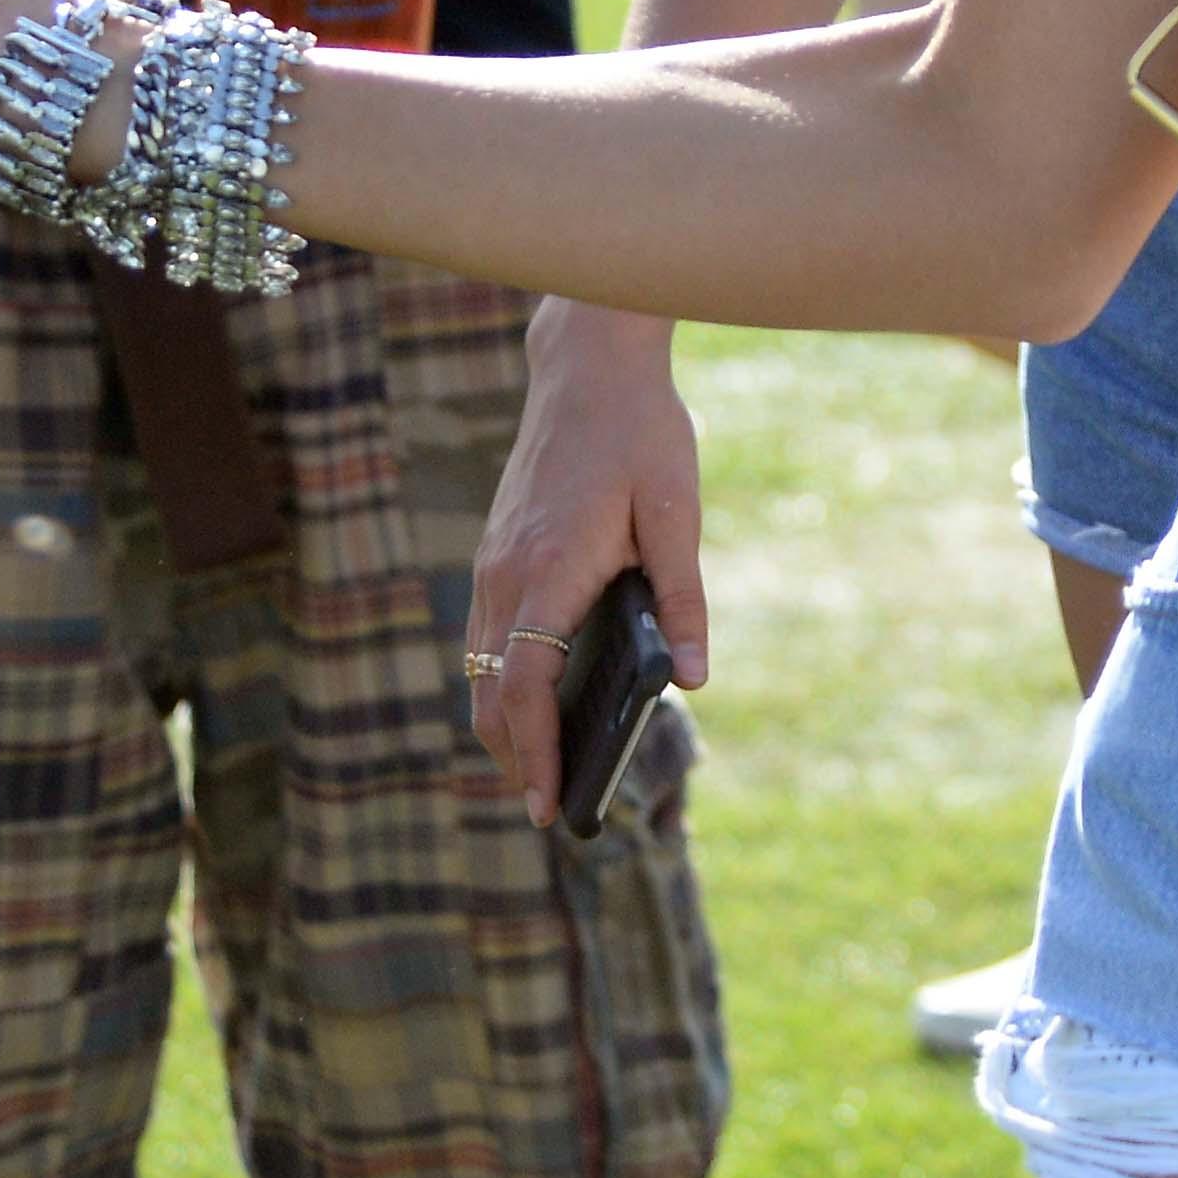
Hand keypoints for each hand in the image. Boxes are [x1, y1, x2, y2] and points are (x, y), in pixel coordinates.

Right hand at [468, 303, 712, 824]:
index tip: (549, 808)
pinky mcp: (496, 551)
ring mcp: (492, 564)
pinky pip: (490, 636)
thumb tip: (694, 678)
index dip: (537, 753)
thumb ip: (683, 597)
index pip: (526, 687)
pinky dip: (503, 680)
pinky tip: (536, 699)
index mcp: (547, 570)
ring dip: (504, 724)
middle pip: (492, 692)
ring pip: (484, 667)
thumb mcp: (675, 513)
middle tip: (547, 813)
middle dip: (515, 757)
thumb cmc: (640, 433)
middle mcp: (504, 575)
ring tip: (542, 773)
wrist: (586, 365)